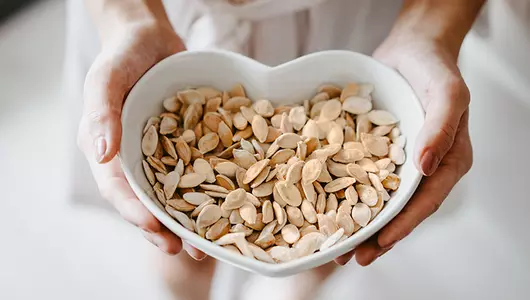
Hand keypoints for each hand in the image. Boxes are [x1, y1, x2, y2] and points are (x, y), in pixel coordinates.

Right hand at [77, 22, 204, 258]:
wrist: (149, 39)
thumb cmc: (122, 55)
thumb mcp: (107, 79)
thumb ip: (102, 114)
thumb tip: (100, 155)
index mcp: (108, 150)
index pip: (119, 190)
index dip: (136, 213)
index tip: (155, 230)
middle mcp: (134, 158)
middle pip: (149, 201)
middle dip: (167, 228)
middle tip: (187, 251)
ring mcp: (161, 153)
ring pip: (175, 192)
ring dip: (191, 217)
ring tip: (212, 241)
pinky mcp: (185, 144)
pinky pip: (197, 168)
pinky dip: (212, 186)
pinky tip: (233, 200)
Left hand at [335, 37, 472, 265]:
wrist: (412, 49)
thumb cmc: (435, 68)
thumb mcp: (448, 93)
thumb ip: (442, 126)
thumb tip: (427, 167)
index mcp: (448, 162)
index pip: (425, 201)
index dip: (402, 225)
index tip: (379, 244)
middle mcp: (422, 168)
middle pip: (399, 208)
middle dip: (375, 235)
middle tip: (350, 257)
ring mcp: (397, 161)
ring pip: (377, 197)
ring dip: (357, 221)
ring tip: (333, 244)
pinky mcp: (375, 151)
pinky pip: (359, 174)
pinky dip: (344, 191)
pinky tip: (322, 203)